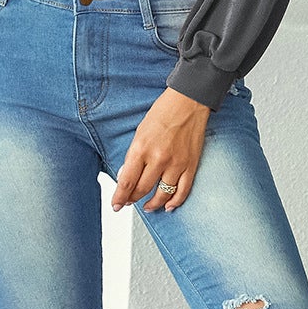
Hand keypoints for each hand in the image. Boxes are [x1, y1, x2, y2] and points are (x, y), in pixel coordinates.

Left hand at [111, 89, 209, 213]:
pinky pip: (183, 190)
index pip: (127, 181)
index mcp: (142, 148)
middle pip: (142, 190)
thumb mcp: (140, 132)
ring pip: (162, 194)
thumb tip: (126, 176)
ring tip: (147, 206)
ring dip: (153, 204)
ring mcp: (177, 163)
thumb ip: (133, 156)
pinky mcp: (191, 164)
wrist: (189, 101)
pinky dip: (175, 201)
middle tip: (129, 203)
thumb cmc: (163, 113)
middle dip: (133, 200)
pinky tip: (168, 206)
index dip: (120, 197)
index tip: (116, 205)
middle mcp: (158, 158)